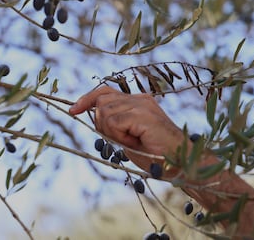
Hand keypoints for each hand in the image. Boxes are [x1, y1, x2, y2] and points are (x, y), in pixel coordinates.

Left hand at [69, 86, 186, 176]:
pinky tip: (134, 141)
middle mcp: (139, 98)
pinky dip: (119, 136)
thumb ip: (113, 123)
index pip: (105, 92)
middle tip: (119, 138)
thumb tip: (92, 115)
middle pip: (101, 100)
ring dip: (112, 132)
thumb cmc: (155, 153)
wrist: (181, 162)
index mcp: (137, 101)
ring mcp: (141, 104)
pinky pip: (114, 122)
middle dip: (100, 122)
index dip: (87, 99)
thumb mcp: (128, 136)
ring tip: (131, 141)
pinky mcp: (142, 114)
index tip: (73, 110)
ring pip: (105, 112)